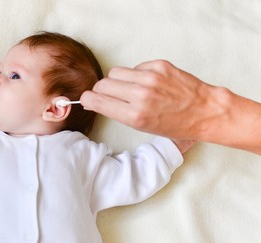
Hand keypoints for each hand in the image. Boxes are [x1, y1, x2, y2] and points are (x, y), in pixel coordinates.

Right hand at [80, 60, 216, 139]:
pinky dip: (136, 75)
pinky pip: (135, 67)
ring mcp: (151, 78)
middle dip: (101, 90)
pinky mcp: (159, 65)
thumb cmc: (175, 124)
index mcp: (134, 115)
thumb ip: (117, 112)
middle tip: (109, 95)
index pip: (96, 100)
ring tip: (128, 89)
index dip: (87, 99)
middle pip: (102, 84)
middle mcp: (140, 95)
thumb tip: (97, 100)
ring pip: (115, 72)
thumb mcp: (142, 126)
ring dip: (117, 81)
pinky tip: (147, 83)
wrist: (205, 111)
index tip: (87, 99)